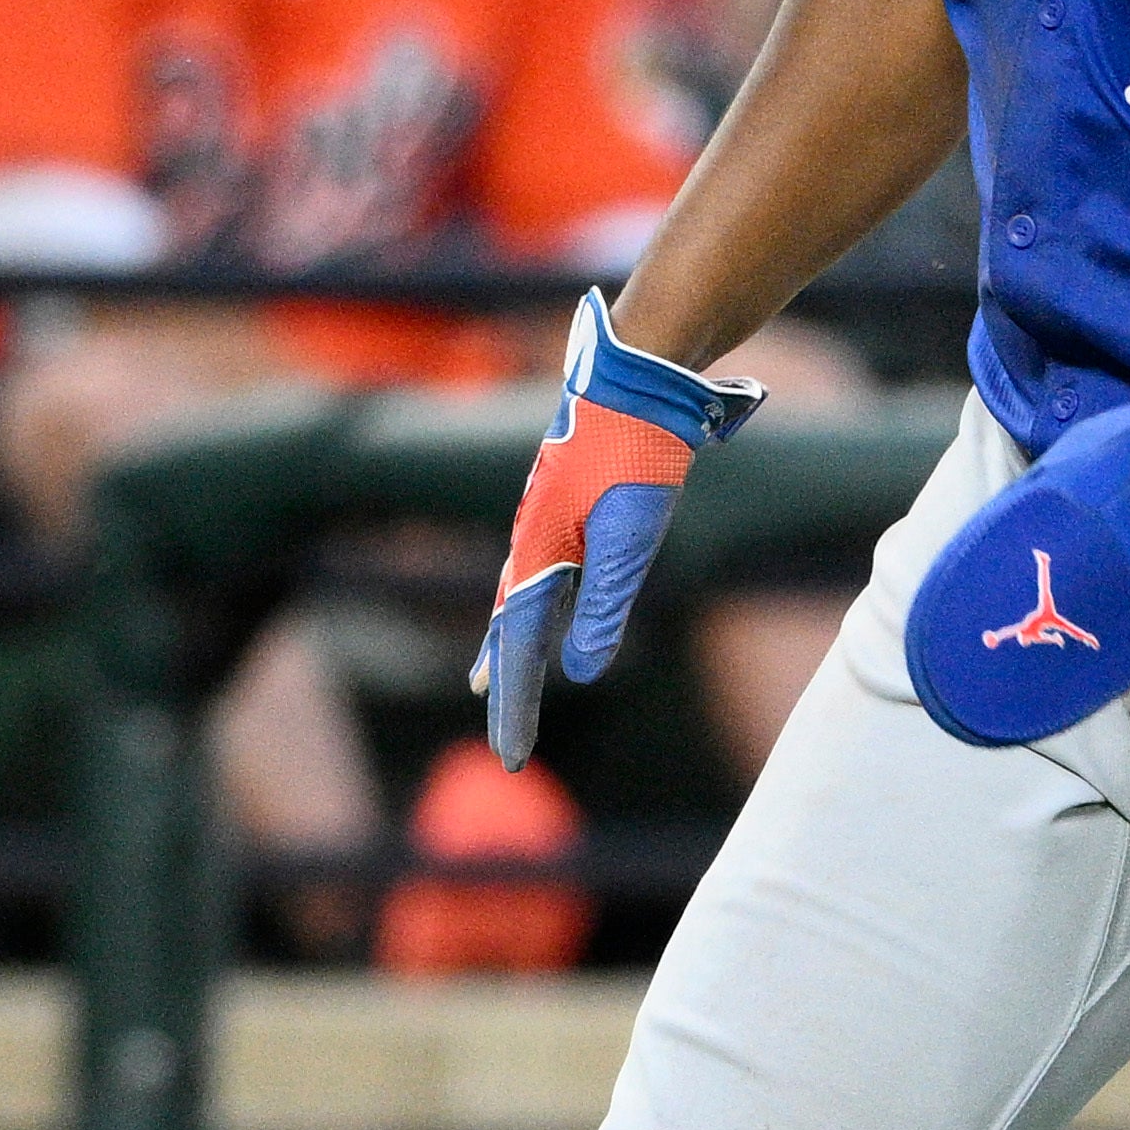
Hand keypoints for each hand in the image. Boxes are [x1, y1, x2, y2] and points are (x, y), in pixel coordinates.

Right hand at [472, 291, 761, 765]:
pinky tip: (539, 602)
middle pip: (509, 628)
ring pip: (518, 597)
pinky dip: (529, 602)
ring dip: (508, 643)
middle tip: (502, 732)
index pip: (516, 647)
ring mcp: (545, 520)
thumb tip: (580, 672)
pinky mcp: (566, 504)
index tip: (512, 756)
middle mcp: (530, 540)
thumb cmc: (638, 453)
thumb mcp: (631, 538)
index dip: (515, 705)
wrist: (638, 373)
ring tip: (491, 677)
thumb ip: (605, 606)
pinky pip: (537, 569)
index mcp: (537, 552)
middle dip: (506, 684)